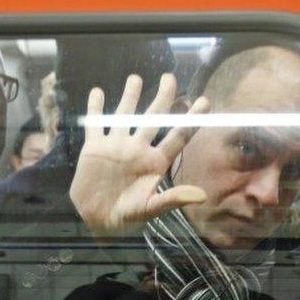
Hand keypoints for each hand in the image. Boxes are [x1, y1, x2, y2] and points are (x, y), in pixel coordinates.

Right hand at [69, 73, 209, 236]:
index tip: (205, 101)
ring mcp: (116, 146)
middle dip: (162, 98)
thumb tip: (201, 196)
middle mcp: (137, 149)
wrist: (98, 221)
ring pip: (124, 115)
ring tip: (135, 78)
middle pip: (153, 118)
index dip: (191, 119)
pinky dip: (95, 108)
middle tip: (170, 78)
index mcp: (154, 162)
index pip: (178, 136)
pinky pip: (96, 124)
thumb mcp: (150, 209)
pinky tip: (97, 92)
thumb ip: (173, 199)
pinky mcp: (95, 149)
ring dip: (129, 96)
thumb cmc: (127, 218)